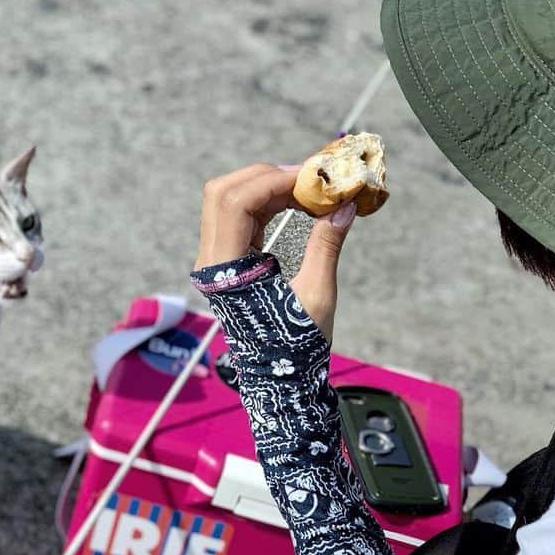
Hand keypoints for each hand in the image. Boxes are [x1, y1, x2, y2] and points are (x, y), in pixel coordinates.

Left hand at [195, 163, 357, 341]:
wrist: (279, 378)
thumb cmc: (297, 345)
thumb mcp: (316, 294)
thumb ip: (326, 245)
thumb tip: (344, 205)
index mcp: (225, 270)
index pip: (235, 203)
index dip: (273, 182)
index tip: (311, 178)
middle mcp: (210, 260)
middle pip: (224, 192)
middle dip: (266, 176)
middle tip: (308, 179)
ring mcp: (215, 260)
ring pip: (228, 200)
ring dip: (266, 187)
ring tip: (307, 191)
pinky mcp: (226, 261)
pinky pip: (238, 217)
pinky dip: (266, 204)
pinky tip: (295, 205)